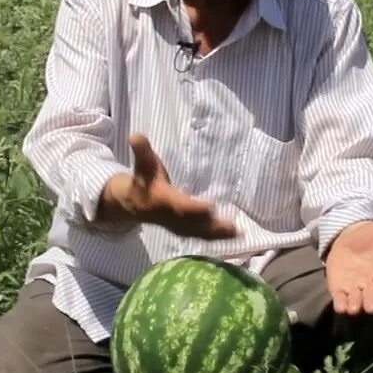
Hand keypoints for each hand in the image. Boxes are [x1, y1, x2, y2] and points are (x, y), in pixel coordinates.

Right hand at [97, 132, 238, 239]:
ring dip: (218, 234)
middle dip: (212, 225)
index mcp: (164, 199)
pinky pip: (201, 235)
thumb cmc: (144, 179)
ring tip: (239, 232)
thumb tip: (135, 135)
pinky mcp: (185, 230)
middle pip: (193, 223)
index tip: (212, 206)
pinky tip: (236, 235)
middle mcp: (172, 216)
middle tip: (233, 225)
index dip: (195, 208)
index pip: (181, 205)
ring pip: (199, 232)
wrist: (134, 204)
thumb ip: (142, 151)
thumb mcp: (142, 163)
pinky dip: (218, 237)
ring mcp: (178, 226)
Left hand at [324, 209, 372, 315]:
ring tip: (354, 307)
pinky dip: (341, 306)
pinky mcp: (339, 289)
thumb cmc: (372, 235)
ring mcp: (355, 288)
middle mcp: (371, 284)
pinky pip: (341, 302)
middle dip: (372, 301)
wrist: (349, 237)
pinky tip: (340, 307)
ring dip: (356, 306)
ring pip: (358, 305)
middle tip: (370, 301)